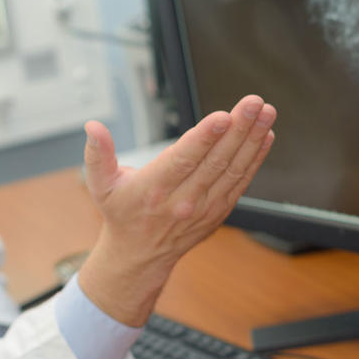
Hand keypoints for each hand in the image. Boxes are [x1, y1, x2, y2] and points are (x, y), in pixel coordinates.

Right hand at [76, 95, 275, 325]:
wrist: (140, 256)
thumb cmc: (120, 213)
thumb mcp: (100, 184)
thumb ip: (97, 153)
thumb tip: (92, 126)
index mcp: (153, 189)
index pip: (183, 160)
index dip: (203, 138)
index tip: (222, 116)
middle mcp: (182, 200)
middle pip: (215, 160)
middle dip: (238, 129)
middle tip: (254, 103)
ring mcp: (204, 207)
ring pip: (233, 169)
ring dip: (252, 139)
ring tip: (266, 113)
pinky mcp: (218, 211)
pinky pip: (240, 182)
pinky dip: (255, 158)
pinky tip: (265, 136)